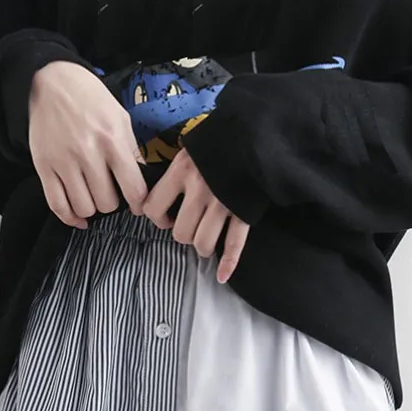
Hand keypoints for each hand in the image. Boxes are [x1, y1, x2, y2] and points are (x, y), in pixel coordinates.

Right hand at [29, 61, 148, 227]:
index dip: (139, 204)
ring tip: (94, 197)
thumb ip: (131, 151)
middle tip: (111, 193)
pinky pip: (57, 204)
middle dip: (113, 203)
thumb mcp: (120, 118)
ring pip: (84, 208)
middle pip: (107, 203)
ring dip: (92, 208)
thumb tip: (143, 182)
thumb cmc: (90, 99)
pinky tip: (79, 217)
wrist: (51, 81)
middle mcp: (87, 152)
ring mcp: (63, 161)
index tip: (138, 206)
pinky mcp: (44, 166)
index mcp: (111, 140)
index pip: (133, 189)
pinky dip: (70, 217)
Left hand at [141, 149, 249, 283]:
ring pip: (203, 243)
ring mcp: (223, 204)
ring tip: (205, 239)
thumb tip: (161, 196)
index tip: (165, 215)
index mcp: (182, 172)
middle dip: (183, 235)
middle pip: (180, 233)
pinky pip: (234, 244)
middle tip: (189, 227)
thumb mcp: (191, 149)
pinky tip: (222, 275)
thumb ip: (176, 172)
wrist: (257, 134)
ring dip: (202, 246)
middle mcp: (199, 191)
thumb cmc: (220, 142)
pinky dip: (228, 263)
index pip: (154, 208)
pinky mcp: (244, 212)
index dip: (157, 217)